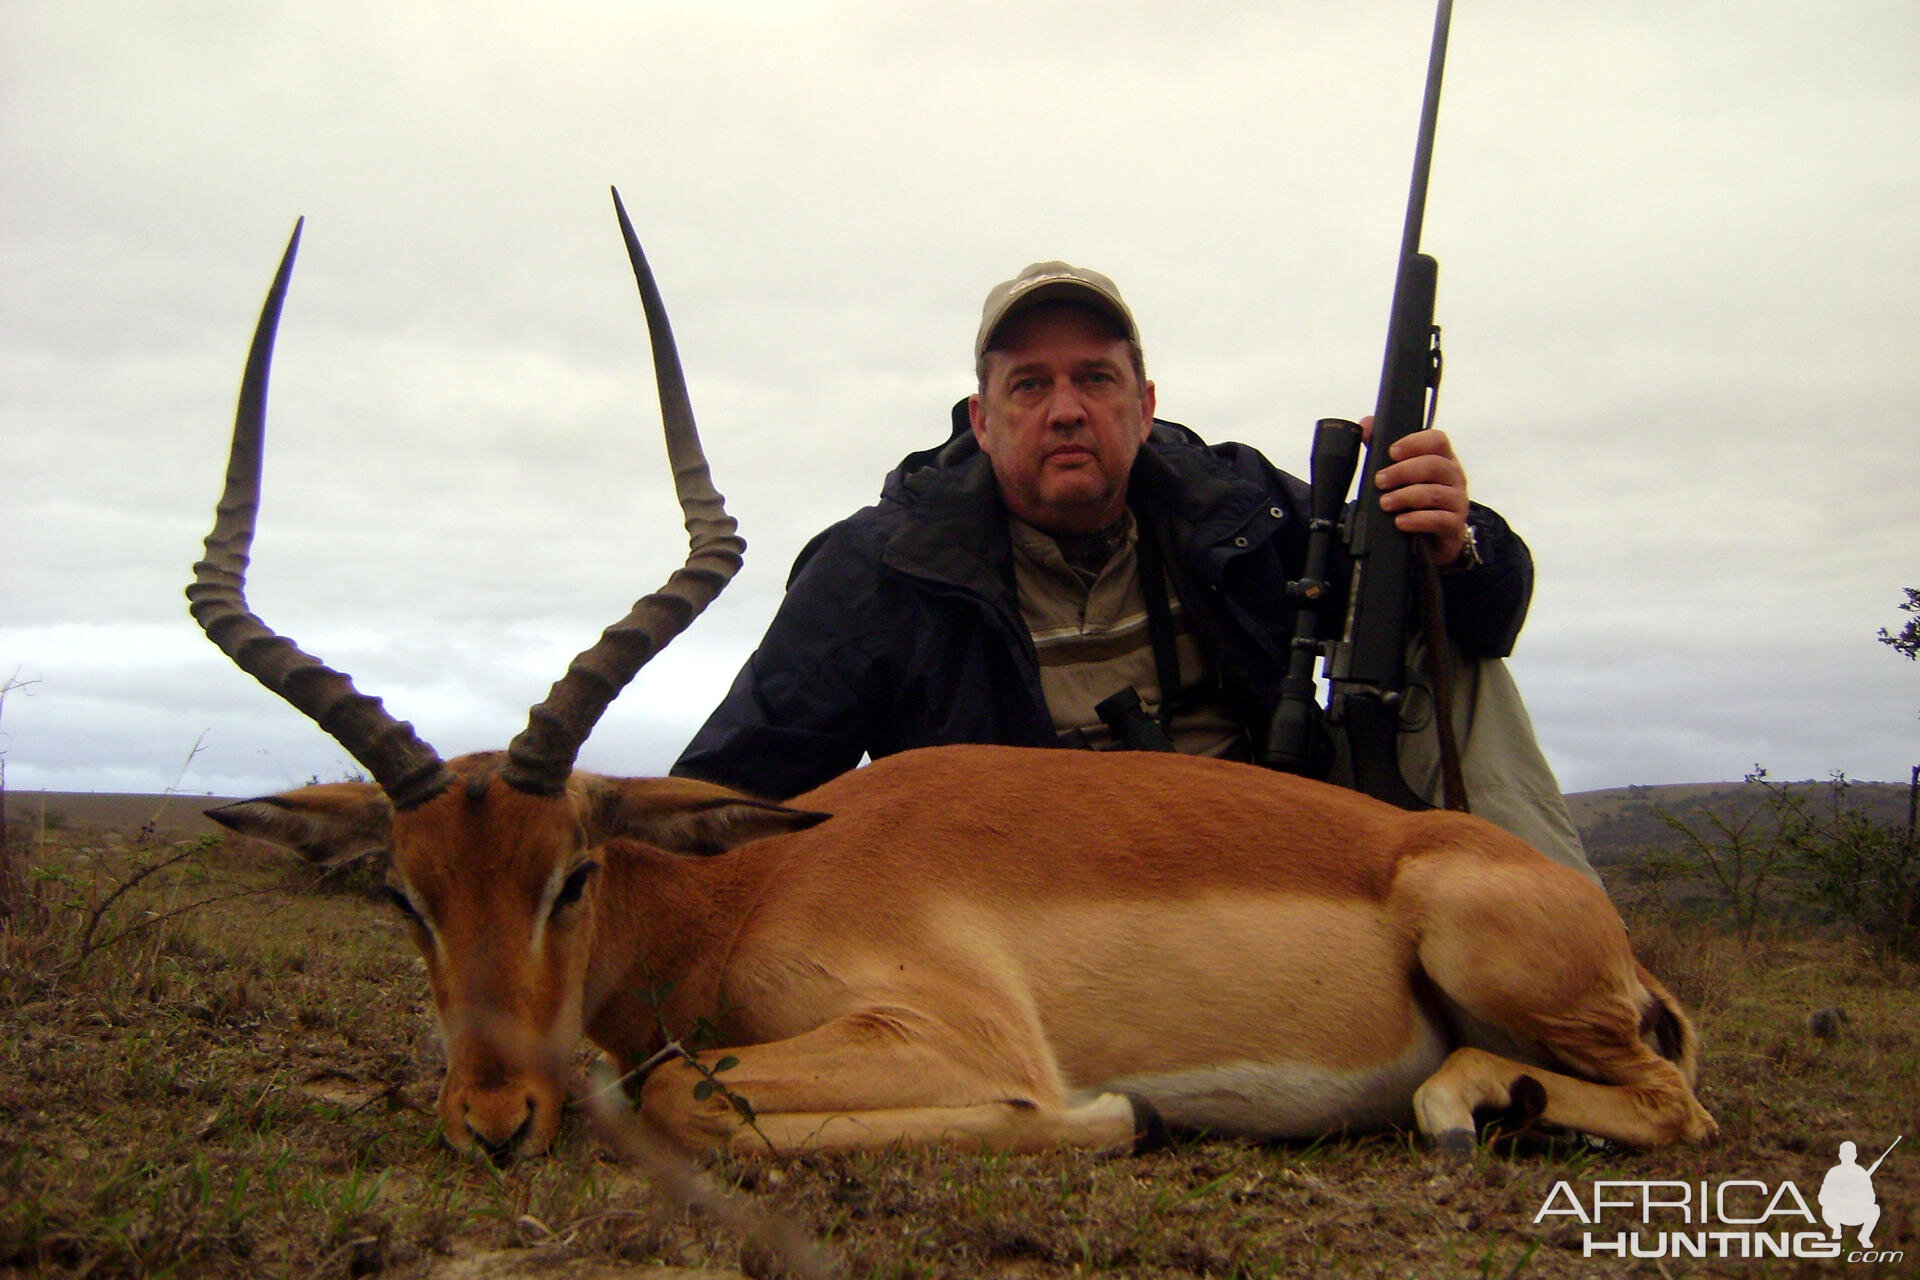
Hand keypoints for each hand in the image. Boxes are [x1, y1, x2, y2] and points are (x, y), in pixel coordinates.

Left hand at [1359, 415, 1470, 567]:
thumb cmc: (1416, 500)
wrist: (1433, 538)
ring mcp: (1457, 501)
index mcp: (1443, 459)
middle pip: (1434, 465)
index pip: (1437, 440)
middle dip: (1403, 471)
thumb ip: (1383, 448)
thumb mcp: (1402, 474)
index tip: (1392, 452)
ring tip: (1385, 503)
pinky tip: (1401, 522)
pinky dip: (1417, 520)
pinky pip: (1439, 520)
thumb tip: (1366, 425)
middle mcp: (1454, 477)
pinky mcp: (1454, 525)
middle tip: (1379, 481)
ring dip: (1406, 496)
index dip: (1415, 442)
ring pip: (1435, 493)